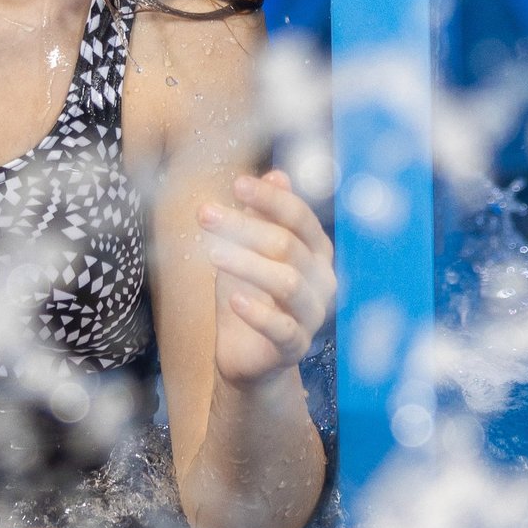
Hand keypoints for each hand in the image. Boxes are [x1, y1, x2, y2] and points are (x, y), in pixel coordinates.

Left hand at [198, 170, 335, 388]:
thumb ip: (264, 216)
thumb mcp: (249, 249)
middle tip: (204, 213)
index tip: (236, 183)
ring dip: (247, 264)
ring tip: (213, 253)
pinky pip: (282, 329)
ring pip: (287, 283)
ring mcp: (312, 315)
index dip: (270, 199)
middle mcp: (322, 281)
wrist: (247, 354)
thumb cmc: (249, 292)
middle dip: (243, 226)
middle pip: (287, 245)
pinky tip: (233, 299)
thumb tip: (278, 174)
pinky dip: (257, 313)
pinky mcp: (295, 346)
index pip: (300, 217)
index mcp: (316, 252)